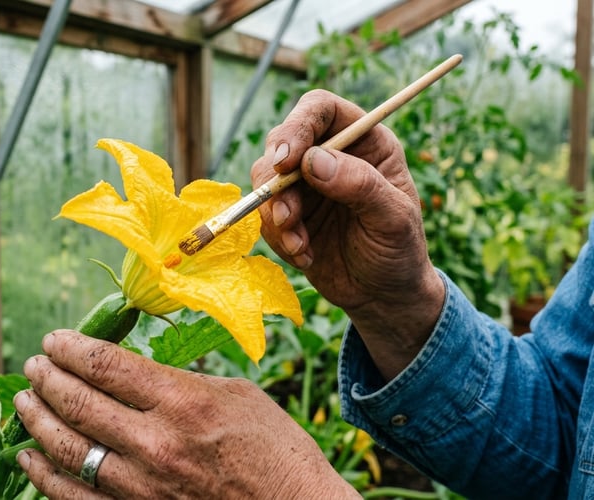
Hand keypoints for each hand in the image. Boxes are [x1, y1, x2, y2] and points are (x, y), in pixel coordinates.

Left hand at [14, 330, 359, 498]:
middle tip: (33, 365)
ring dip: (37, 420)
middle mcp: (155, 442)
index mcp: (182, 401)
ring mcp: (141, 487)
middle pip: (78, 402)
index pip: (106, 365)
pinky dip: (45, 474)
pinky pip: (73, 497)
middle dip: (46, 378)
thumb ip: (181, 381)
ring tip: (25, 401)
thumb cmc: (276, 450)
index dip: (70, 348)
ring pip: (67, 449)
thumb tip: (136, 372)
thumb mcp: (236, 395)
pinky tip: (30, 457)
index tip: (54, 341)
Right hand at [252, 90, 444, 377]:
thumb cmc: (400, 252)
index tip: (286, 161)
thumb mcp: (393, 218)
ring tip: (300, 244)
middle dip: (276, 179)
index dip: (298, 126)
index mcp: (363, 142)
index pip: (320, 109)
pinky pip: (266, 215)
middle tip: (285, 215)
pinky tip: (305, 256)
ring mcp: (306, 186)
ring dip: (276, 214)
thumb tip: (313, 160)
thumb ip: (359, 185)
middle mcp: (330, 156)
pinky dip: (279, 238)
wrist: (383, 297)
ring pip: (266, 180)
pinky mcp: (289, 215)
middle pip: (282, 142)